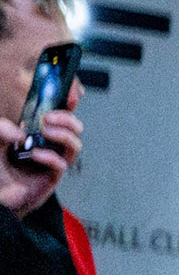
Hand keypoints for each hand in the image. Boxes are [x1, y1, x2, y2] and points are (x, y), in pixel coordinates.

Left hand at [0, 102, 78, 218]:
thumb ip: (1, 131)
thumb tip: (21, 131)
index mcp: (37, 134)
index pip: (59, 116)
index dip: (68, 105)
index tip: (71, 95)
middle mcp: (48, 146)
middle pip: (74, 128)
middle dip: (68, 119)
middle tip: (49, 118)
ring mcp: (52, 162)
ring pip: (74, 145)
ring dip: (64, 135)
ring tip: (45, 131)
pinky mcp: (51, 179)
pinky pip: (61, 165)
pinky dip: (51, 157)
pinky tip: (35, 154)